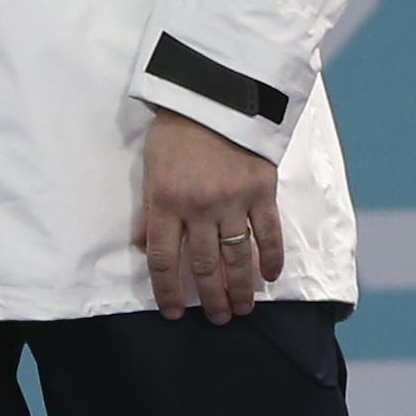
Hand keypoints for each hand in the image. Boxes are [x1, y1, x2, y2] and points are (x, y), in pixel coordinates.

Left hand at [137, 106, 283, 323]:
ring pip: (237, 257)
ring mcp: (233, 201)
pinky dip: (272, 258)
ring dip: (240, 288)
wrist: (215, 95)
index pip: (163, 260)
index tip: (172, 314)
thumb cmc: (176, 131)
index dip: (167, 292)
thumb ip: (150, 211)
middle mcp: (199, 208)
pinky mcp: (262, 191)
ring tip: (242, 310)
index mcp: (164, 202)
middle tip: (217, 319)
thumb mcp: (150, 170)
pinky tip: (270, 277)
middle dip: (209, 298)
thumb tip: (143, 247)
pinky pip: (269, 233)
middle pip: (203, 265)